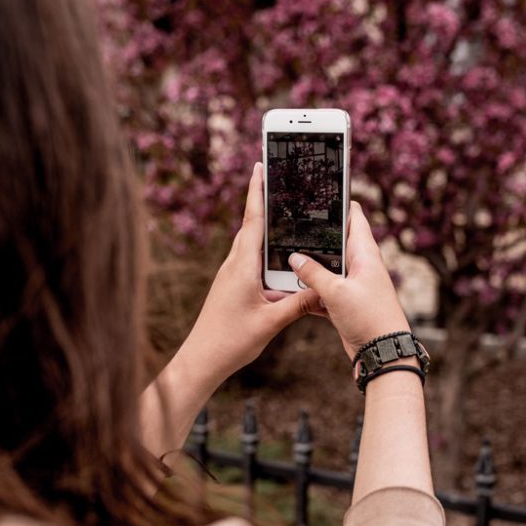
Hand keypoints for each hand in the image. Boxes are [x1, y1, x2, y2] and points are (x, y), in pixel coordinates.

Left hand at [179, 162, 322, 388]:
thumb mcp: (272, 322)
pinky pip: (253, 262)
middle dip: (265, 203)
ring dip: (267, 229)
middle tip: (280, 180)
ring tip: (286, 214)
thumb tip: (323, 288)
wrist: (202, 360)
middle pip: (253, 226)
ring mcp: (232, 275)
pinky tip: (281, 257)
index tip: (260, 165)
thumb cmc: (231, 341)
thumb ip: (299, 303)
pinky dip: (267, 253)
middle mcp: (234, 265)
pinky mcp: (233, 286)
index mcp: (242, 266)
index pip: (252, 220)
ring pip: (253, 245)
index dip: (257, 191)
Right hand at [288, 201, 411, 361]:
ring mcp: (353, 285)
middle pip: (335, 242)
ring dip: (309, 267)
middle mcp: (361, 266)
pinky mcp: (345, 303)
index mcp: (365, 254)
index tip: (320, 191)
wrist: (382, 352)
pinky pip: (324, 291)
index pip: (354, 217)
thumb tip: (294, 258)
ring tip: (284, 257)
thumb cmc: (369, 318)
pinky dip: (310, 291)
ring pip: (326, 268)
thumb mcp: (336, 293)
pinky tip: (292, 290)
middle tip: (291, 225)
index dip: (339, 203)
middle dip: (315, 237)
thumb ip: (313, 274)